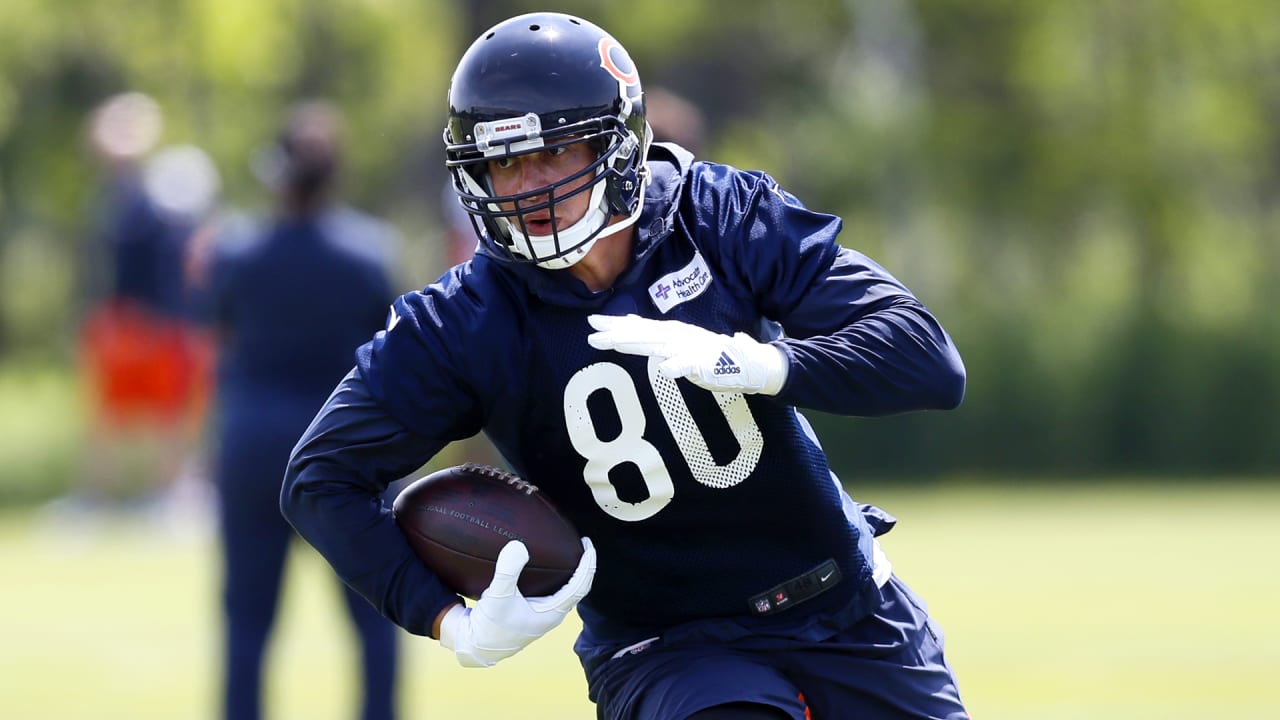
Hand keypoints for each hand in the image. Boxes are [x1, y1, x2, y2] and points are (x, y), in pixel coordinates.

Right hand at [438, 538, 595, 667]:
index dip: (587, 564)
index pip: (580, 586)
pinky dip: (558, 578)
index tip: (587, 544)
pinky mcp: (533, 613)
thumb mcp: (497, 597)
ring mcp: (543, 615)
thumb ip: (507, 571)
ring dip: (573, 573)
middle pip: (579, 588)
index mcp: (551, 614)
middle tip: (584, 543)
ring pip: (567, 591)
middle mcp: (552, 615)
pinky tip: (546, 566)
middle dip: (584, 566)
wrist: (476, 646)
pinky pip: (554, 593)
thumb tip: (518, 546)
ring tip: (570, 552)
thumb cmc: (489, 626)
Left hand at [587, 314, 787, 394]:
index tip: (593, 323)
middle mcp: (679, 337)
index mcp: (674, 334)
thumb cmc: (715, 357)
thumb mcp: (682, 345)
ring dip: (636, 343)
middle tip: (591, 331)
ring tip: (613, 343)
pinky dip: (677, 367)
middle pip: (642, 334)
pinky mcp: (706, 364)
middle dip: (616, 333)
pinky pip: (690, 366)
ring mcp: (691, 349)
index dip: (617, 325)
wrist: (751, 363)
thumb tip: (633, 326)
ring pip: (659, 345)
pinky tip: (664, 371)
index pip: (640, 328)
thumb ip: (659, 338)